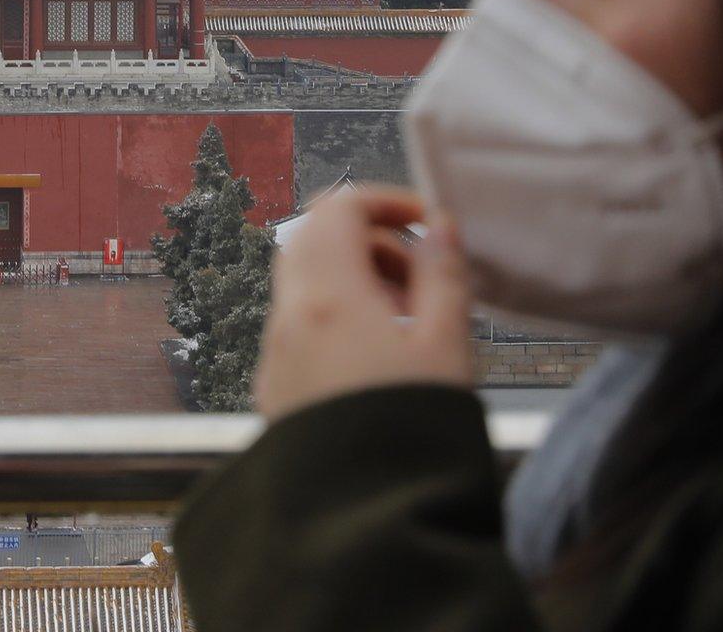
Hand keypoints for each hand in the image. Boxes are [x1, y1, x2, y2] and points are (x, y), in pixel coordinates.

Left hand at [254, 185, 475, 421]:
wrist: (364, 521)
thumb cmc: (411, 432)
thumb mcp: (448, 344)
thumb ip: (444, 273)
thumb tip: (438, 226)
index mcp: (328, 295)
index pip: (338, 207)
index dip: (384, 200)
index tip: (424, 221)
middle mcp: (287, 319)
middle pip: (314, 240)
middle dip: (368, 241)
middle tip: (418, 274)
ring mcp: (274, 357)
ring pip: (304, 285)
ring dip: (352, 281)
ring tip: (407, 322)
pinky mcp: (274, 391)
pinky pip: (298, 329)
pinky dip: (334, 319)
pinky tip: (378, 359)